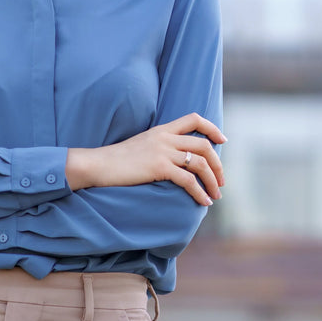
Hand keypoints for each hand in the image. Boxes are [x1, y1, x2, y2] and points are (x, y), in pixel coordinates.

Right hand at [67, 113, 225, 206]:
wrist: (98, 164)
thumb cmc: (117, 160)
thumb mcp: (142, 145)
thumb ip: (160, 146)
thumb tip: (176, 160)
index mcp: (162, 129)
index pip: (194, 118)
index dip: (212, 128)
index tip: (223, 140)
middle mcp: (166, 137)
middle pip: (204, 145)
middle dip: (218, 164)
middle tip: (221, 181)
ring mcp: (163, 151)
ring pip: (200, 163)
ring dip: (212, 181)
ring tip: (216, 195)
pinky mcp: (158, 167)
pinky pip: (188, 180)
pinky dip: (199, 192)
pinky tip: (203, 202)